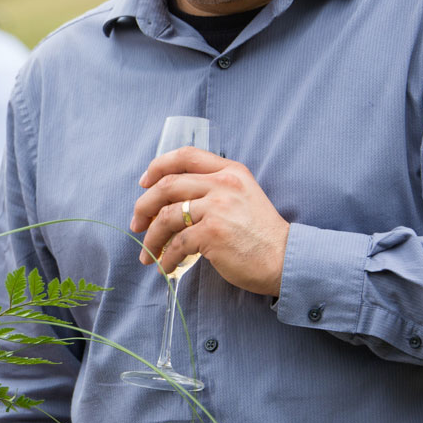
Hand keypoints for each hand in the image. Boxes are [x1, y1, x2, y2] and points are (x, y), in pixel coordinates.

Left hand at [130, 146, 289, 295]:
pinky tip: (165, 266)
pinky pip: (176, 243)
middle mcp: (223, 184)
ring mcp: (218, 207)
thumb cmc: (260, 234)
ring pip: (166, 216)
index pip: (186, 155)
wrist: (285, 259)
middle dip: (143, 206)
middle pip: (167, 185)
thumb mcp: (242, 197)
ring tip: (147, 254)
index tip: (143, 183)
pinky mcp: (213, 233)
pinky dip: (166, 257)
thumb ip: (212, 189)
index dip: (158, 166)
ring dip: (151, 238)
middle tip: (136, 225)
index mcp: (230, 171)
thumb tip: (167, 199)